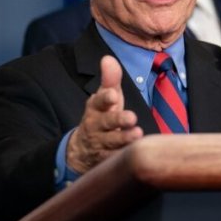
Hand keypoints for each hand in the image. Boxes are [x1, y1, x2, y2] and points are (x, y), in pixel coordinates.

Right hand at [66, 55, 142, 173]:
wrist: (82, 151)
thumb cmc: (102, 117)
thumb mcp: (106, 99)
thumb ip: (110, 80)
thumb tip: (108, 58)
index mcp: (95, 108)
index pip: (98, 101)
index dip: (105, 98)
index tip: (113, 95)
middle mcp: (96, 126)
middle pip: (106, 123)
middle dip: (117, 120)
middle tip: (131, 118)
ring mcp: (100, 145)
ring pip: (111, 143)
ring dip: (124, 139)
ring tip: (137, 134)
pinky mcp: (105, 161)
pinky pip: (114, 161)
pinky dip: (123, 158)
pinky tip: (137, 155)